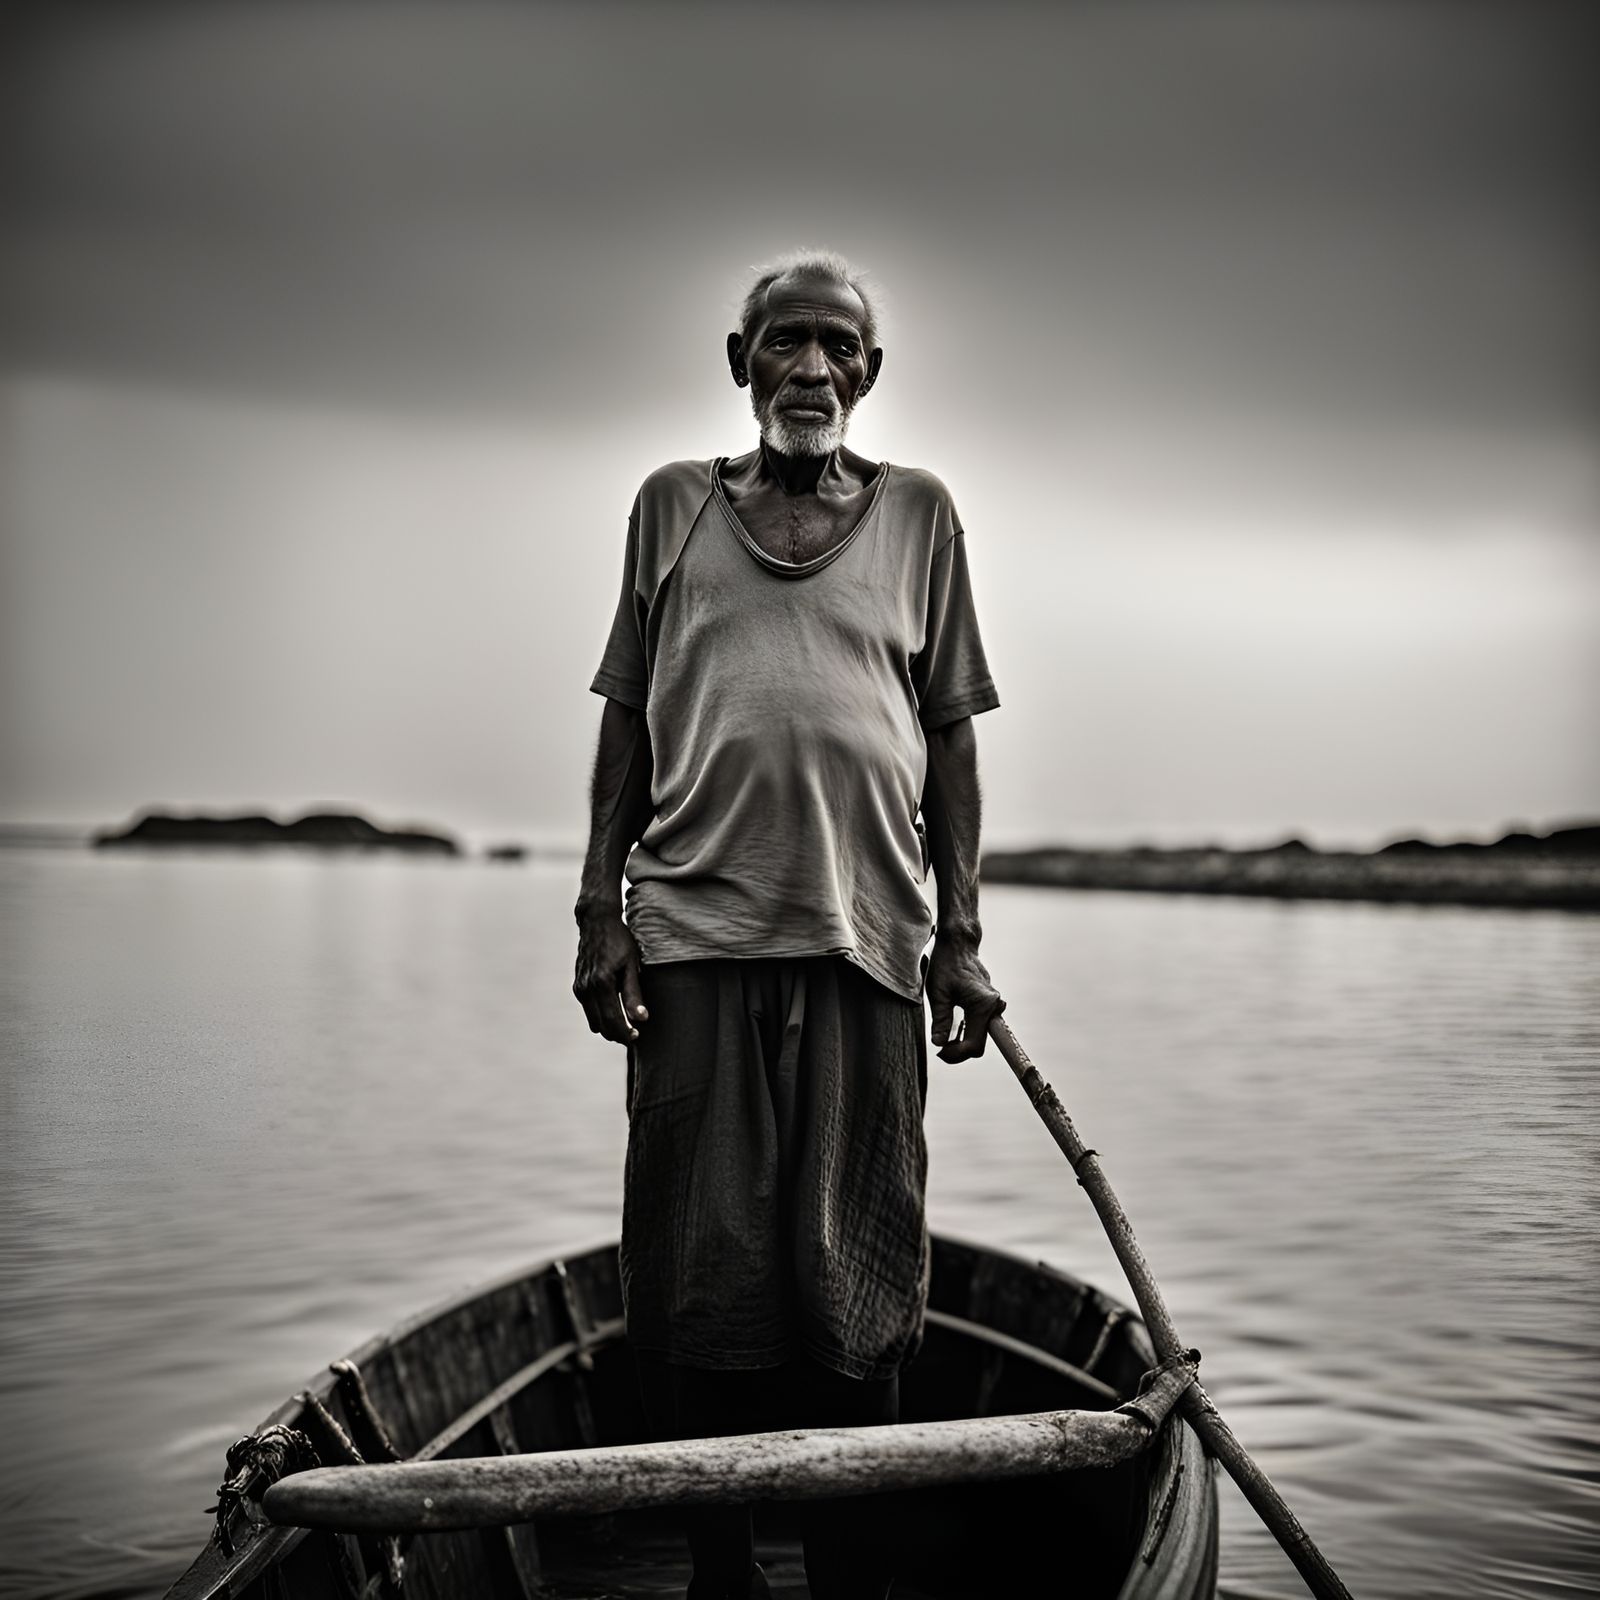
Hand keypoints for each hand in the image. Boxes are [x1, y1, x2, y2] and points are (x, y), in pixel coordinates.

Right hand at [573, 912, 648, 1044]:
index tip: (637, 1038)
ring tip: (627, 1026)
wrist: (597, 922)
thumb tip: (640, 1018)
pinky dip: (601, 1016)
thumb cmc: (619, 941)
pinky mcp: (577, 986)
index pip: (613, 1020)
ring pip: (593, 1021)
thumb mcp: (631, 965)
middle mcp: (586, 988)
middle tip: (634, 1035)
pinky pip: (589, 1010)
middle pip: (601, 1025)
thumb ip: (634, 993)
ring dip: (608, 1027)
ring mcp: (579, 988)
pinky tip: (615, 1011)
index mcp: (601, 983)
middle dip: (617, 1034)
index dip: (625, 1033)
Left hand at [927, 933, 1004, 1061]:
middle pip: (978, 1043)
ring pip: (980, 1035)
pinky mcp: (989, 1003)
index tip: (941, 1052)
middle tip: (940, 1047)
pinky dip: (967, 1031)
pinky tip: (953, 1027)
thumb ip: (940, 1020)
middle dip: (959, 1049)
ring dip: (963, 1040)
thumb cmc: (946, 963)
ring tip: (944, 1036)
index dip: (958, 1054)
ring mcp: (993, 1005)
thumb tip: (939, 1044)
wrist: (959, 944)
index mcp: (982, 1005)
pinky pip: (980, 1025)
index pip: (974, 1045)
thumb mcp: (938, 992)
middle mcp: (993, 1006)